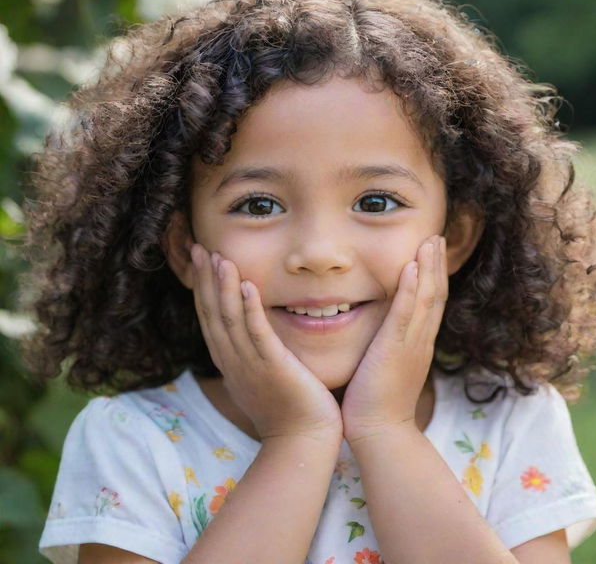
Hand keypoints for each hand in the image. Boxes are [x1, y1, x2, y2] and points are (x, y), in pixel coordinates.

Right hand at [190, 244, 342, 443]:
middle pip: (211, 313)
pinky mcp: (273, 368)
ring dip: (222, 287)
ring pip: (229, 319)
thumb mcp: (259, 377)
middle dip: (204, 280)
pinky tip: (247, 285)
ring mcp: (251, 365)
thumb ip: (251, 353)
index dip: (201, 287)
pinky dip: (249, 308)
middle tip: (198, 248)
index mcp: (230, 361)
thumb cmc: (287, 408)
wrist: (303, 440)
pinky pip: (258, 333)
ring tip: (218, 257)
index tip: (199, 259)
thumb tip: (245, 337)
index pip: (209, 317)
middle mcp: (233, 361)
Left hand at [341, 235, 447, 444]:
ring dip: (429, 268)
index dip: (434, 275)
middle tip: (437, 235)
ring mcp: (411, 344)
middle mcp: (420, 340)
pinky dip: (411, 290)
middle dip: (437, 264)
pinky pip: (405, 315)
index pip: (431, 302)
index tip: (432, 250)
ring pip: (426, 299)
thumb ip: (389, 346)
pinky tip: (412, 268)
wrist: (379, 432)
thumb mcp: (387, 366)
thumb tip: (382, 333)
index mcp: (418, 343)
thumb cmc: (376, 402)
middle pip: (435, 294)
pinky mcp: (394, 350)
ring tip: (430, 240)